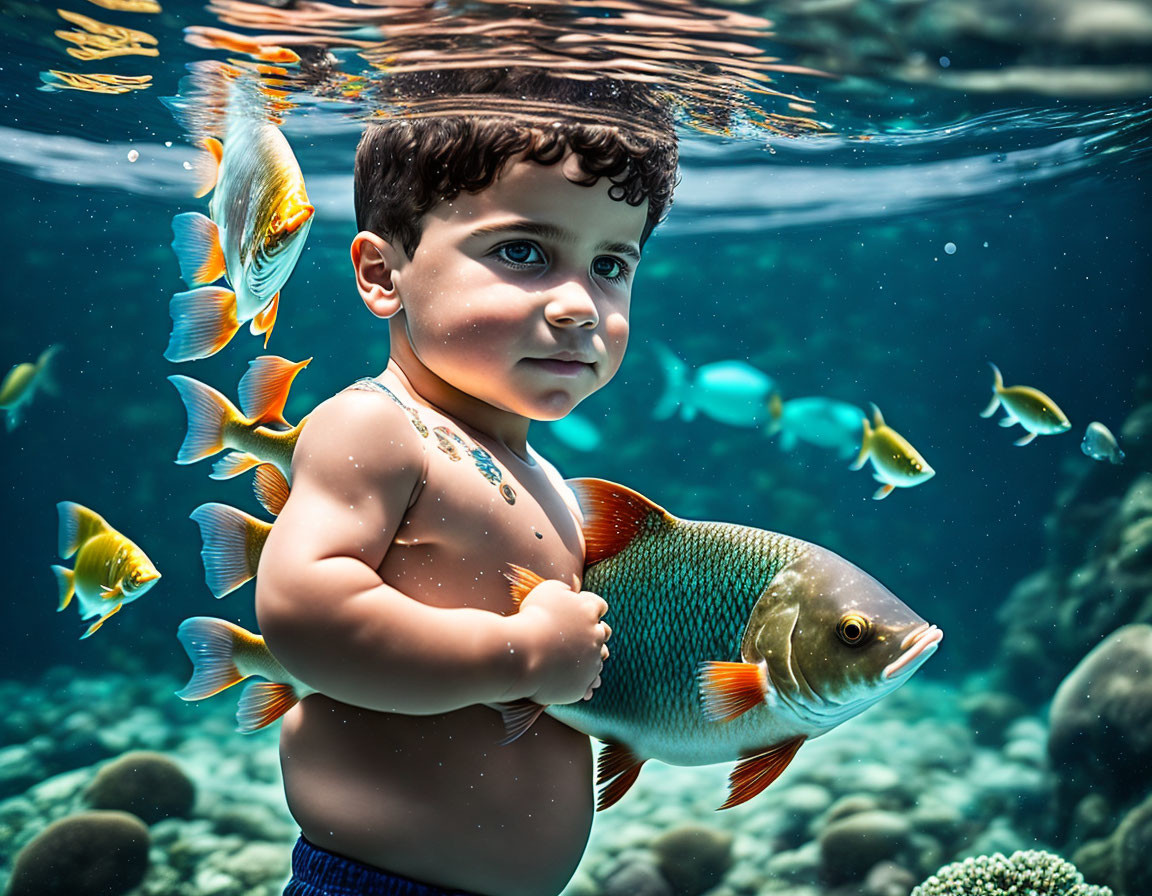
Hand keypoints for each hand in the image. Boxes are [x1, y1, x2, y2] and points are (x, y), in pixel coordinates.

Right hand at [510, 579, 610, 704]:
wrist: (521, 653)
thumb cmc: (531, 618)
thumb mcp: (547, 590)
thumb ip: (565, 589)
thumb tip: (571, 593)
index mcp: (590, 611)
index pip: (600, 606)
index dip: (590, 607)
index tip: (577, 612)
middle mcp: (596, 636)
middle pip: (603, 633)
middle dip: (593, 632)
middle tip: (577, 636)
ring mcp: (591, 662)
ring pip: (598, 660)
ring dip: (588, 658)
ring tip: (574, 659)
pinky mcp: (582, 684)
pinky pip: (588, 684)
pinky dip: (581, 682)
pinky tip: (569, 680)